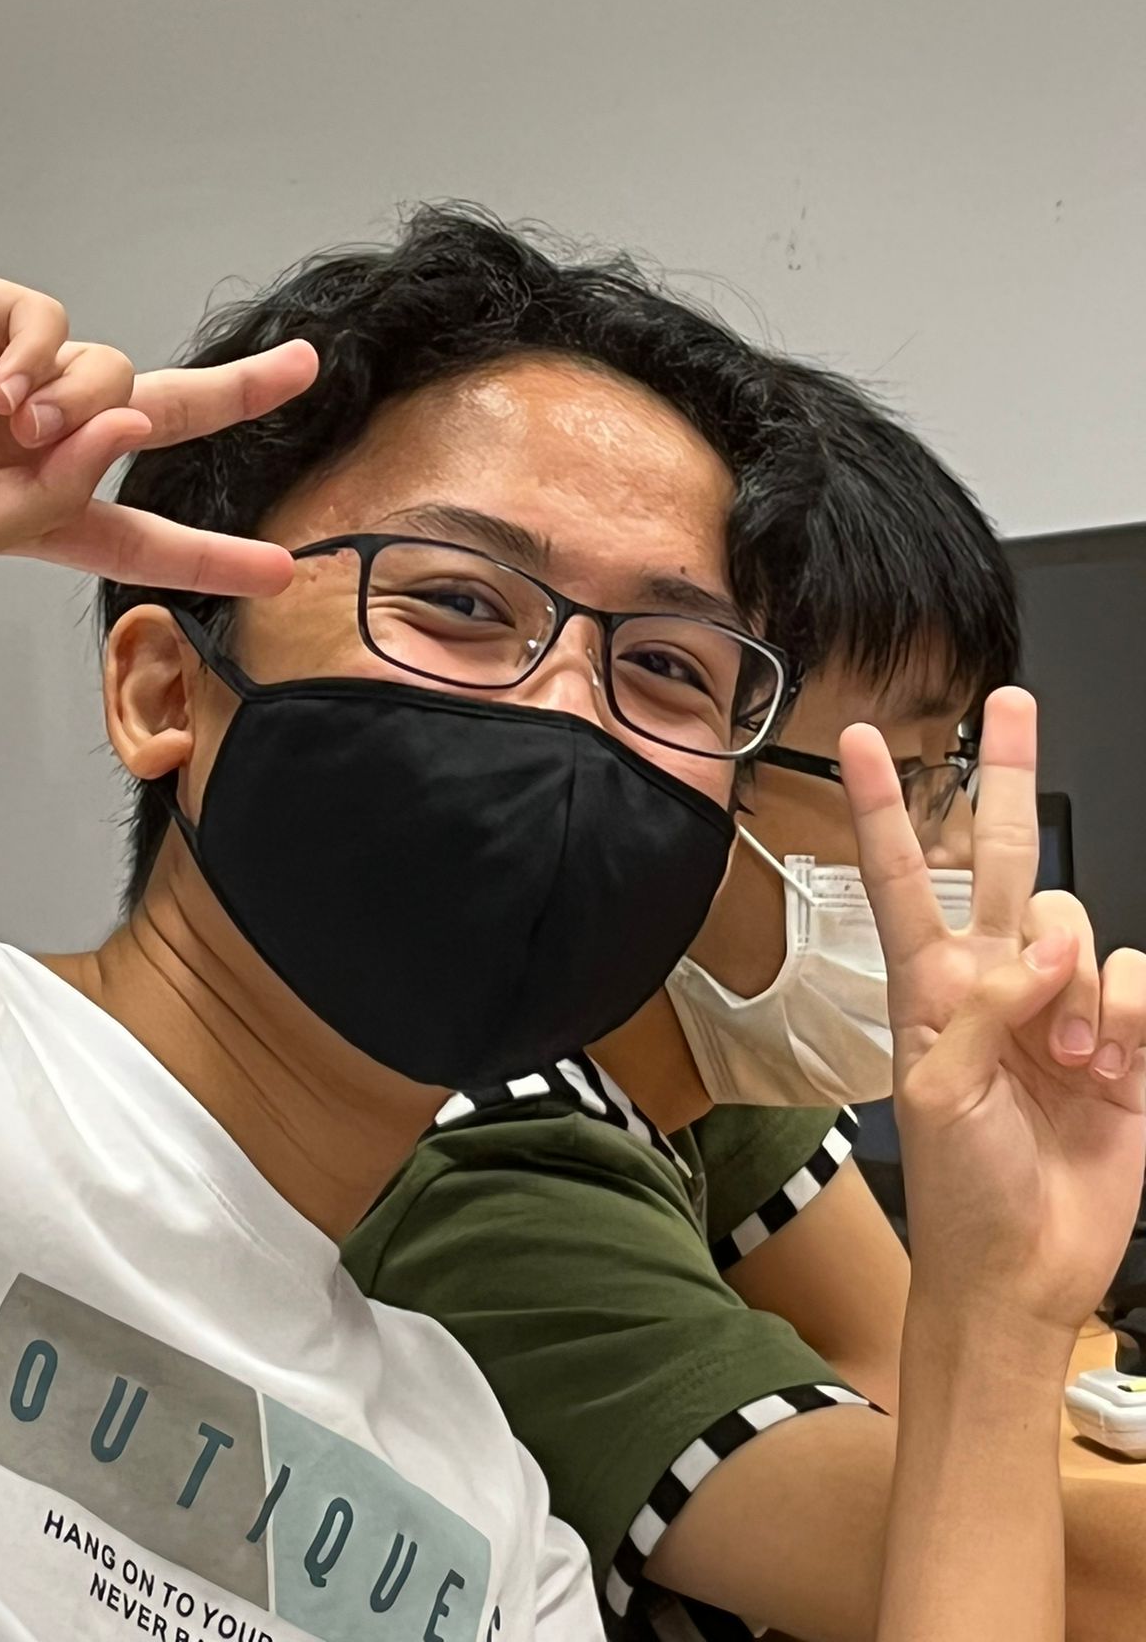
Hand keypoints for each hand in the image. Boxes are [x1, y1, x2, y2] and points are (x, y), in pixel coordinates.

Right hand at [0, 260, 317, 591]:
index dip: (210, 551)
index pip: (138, 531)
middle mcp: (29, 440)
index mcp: (28, 509)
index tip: (281, 566)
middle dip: (235, 393)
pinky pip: (52, 321)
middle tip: (301, 371)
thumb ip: (50, 498)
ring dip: (79, 398)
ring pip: (108, 368)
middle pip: (156, 415)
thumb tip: (124, 430)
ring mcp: (4, 372)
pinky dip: (41, 352)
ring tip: (11, 419)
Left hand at [840, 688, 1145, 1336]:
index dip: (881, 808)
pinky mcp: (1122, 1037)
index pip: (903, 876)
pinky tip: (1110, 1072)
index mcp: (932, 985)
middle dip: (1006, 775)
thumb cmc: (962, 1190)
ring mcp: (1061, 1006)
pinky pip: (1139, 981)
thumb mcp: (935, 1096)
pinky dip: (1129, 1020)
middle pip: (1004, 856)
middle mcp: (996, 979)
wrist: (1024, 1270)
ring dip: (1081, 990)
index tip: (856, 741)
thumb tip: (1039, 954)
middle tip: (1010, 703)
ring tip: (1069, 1062)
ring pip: (1082, 926)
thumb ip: (977, 1011)